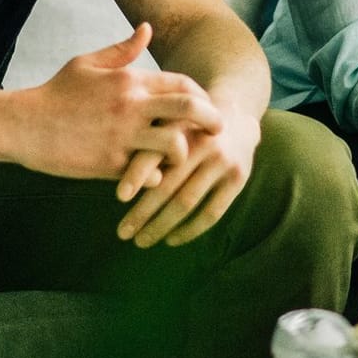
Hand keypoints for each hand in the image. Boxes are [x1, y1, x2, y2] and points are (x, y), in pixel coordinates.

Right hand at [14, 24, 223, 179]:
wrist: (23, 125)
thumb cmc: (56, 93)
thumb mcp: (88, 63)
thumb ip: (122, 49)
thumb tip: (147, 28)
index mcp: (130, 80)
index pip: (183, 83)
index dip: (201, 96)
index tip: (207, 107)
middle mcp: (131, 106)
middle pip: (190, 108)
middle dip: (211, 119)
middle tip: (220, 131)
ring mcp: (122, 136)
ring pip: (175, 145)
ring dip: (184, 153)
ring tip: (182, 158)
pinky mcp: (111, 164)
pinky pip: (150, 174)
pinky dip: (156, 178)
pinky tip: (154, 178)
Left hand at [115, 102, 260, 248]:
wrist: (236, 116)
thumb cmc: (187, 128)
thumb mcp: (168, 125)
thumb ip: (146, 148)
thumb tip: (120, 187)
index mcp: (178, 127)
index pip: (152, 155)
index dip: (135, 176)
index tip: (120, 197)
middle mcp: (201, 143)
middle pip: (167, 186)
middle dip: (142, 213)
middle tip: (123, 233)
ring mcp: (222, 161)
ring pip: (186, 203)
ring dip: (161, 226)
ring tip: (141, 241)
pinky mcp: (238, 178)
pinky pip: (211, 213)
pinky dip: (189, 231)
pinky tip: (171, 239)